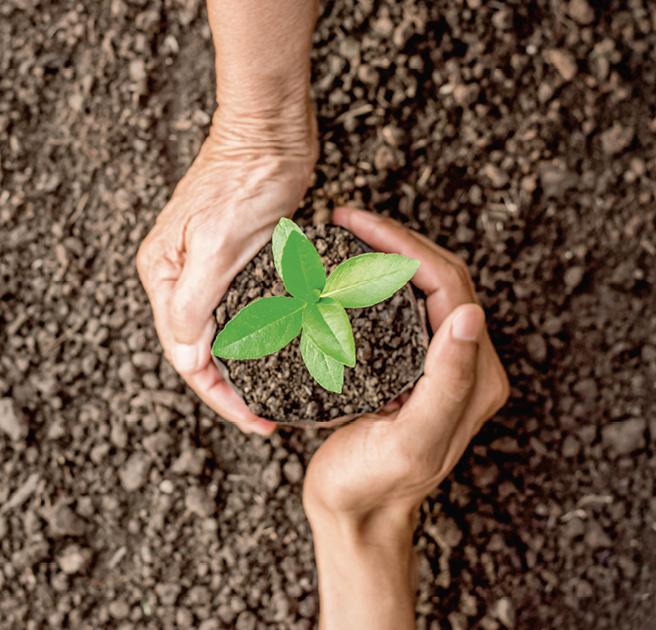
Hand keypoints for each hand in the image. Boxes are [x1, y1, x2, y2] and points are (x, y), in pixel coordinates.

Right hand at [137, 106, 316, 434]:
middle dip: (232, 389)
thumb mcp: (216, 245)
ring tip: (276, 396)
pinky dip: (258, 337)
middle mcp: (180, 278)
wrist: (271, 133)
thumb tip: (186, 358)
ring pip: (223, 335)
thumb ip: (194, 304)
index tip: (256, 421)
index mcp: (165, 277)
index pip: (187, 355)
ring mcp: (208, 270)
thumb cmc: (245, 180)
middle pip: (202, 351)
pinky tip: (280, 354)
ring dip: (247, 368)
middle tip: (268, 418)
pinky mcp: (237, 262)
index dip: (221, 396)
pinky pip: (243, 312)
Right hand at [303, 208, 508, 629]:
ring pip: (420, 287)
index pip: (448, 285)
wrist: (355, 512)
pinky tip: (346, 272)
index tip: (357, 224)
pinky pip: (400, 307)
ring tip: (347, 235)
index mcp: (473, 375)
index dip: (405, 246)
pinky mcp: (409, 364)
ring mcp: (436, 361)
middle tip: (347, 220)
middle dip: (394, 240)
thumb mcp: (412, 440)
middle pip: (438, 277)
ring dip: (387, 254)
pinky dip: (375, 281)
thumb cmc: (375, 484)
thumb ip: (447, 382)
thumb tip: (471, 314)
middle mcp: (463, 362)